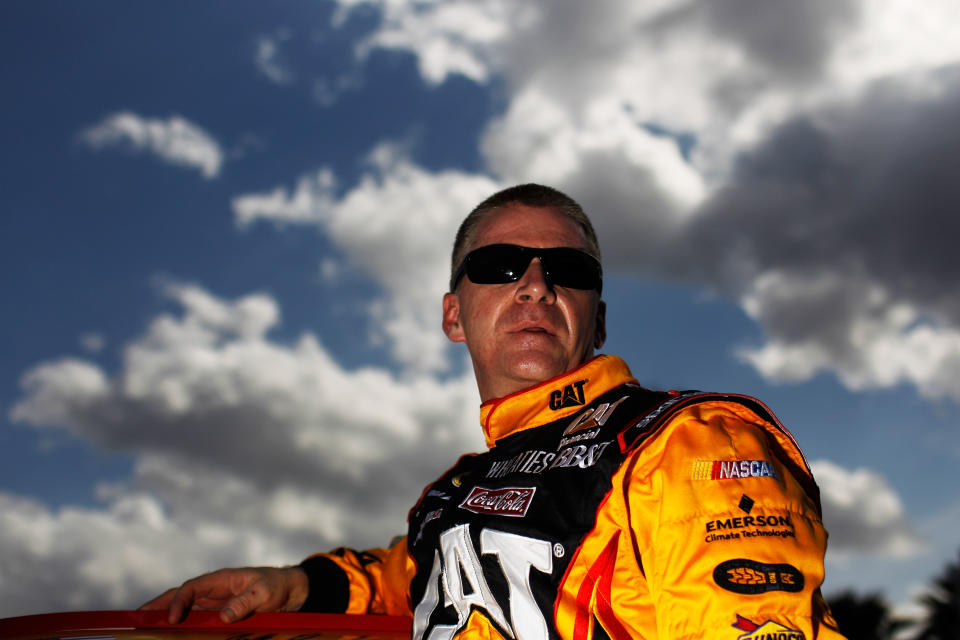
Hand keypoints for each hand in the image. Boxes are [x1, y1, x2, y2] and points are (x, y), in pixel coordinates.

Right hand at [139, 566, 308, 623]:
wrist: (288, 590)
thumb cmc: (275, 586)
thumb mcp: (264, 592)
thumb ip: (245, 602)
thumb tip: (224, 616)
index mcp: (220, 579)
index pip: (191, 588)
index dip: (179, 602)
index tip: (173, 618)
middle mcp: (211, 589)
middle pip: (178, 596)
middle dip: (157, 605)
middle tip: (136, 619)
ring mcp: (211, 602)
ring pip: (182, 607)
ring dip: (163, 616)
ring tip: (144, 628)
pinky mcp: (215, 613)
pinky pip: (193, 619)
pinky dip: (178, 625)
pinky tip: (168, 633)